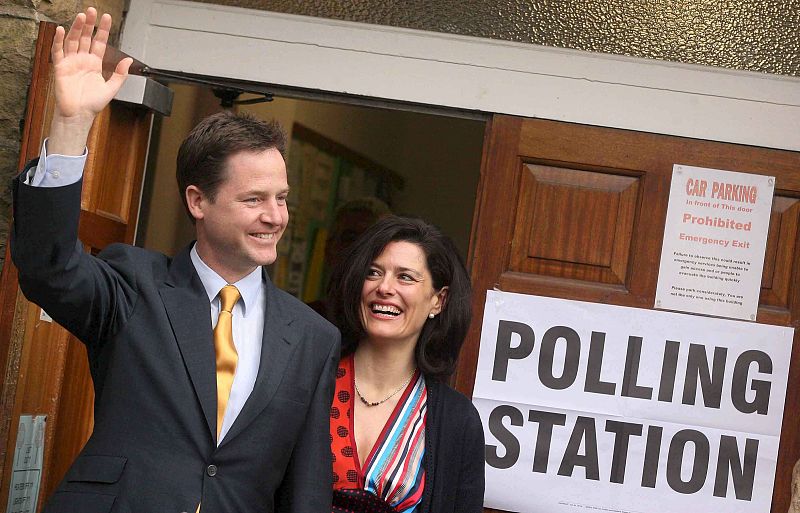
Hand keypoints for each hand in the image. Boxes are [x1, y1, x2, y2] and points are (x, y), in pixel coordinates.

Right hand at [48, 8, 132, 154]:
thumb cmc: (93, 103)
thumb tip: (129, 60)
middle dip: (89, 24)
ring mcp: (71, 62)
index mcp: (95, 63)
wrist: (79, 115)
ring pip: (73, 41)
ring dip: (77, 28)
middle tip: (92, 10)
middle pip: (86, 37)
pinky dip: (59, 41)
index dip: (102, 30)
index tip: (107, 18)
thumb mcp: (112, 88)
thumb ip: (120, 74)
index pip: (99, 42)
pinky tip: (61, 30)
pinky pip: (58, 52)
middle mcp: (82, 60)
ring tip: (81, 16)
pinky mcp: (60, 68)